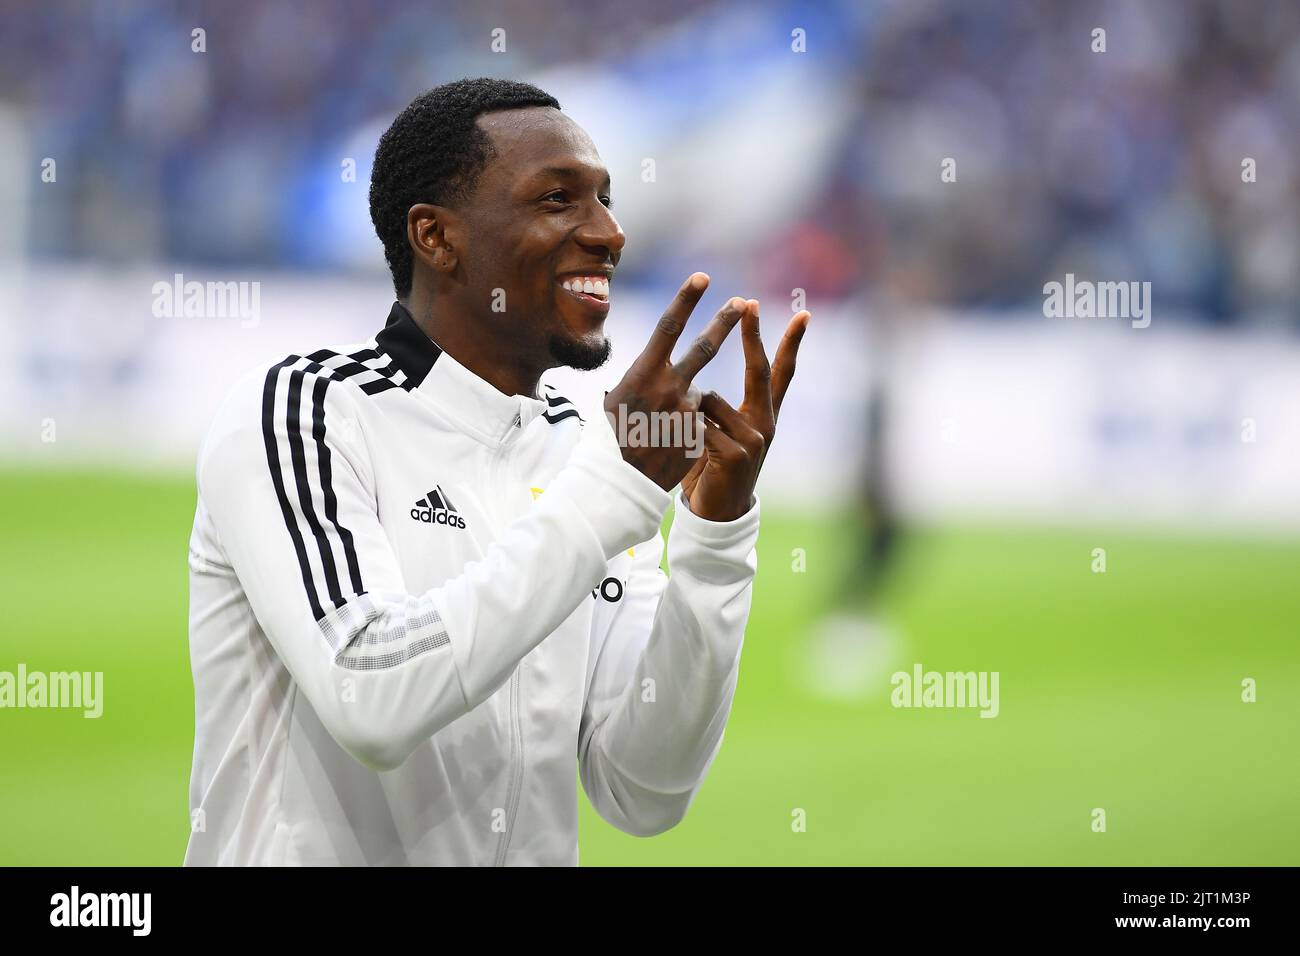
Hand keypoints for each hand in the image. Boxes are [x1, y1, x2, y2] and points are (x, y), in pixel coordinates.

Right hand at [604, 273, 747, 489]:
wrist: (618, 484)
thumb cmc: (608, 439)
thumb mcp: (617, 400)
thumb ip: (644, 379)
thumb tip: (661, 369)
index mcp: (644, 374)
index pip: (668, 327)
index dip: (686, 300)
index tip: (703, 278)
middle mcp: (669, 387)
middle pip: (704, 348)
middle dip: (725, 322)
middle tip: (742, 303)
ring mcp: (687, 411)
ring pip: (697, 396)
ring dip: (684, 406)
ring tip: (660, 427)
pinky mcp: (698, 432)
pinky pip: (697, 423)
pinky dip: (686, 430)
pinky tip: (667, 446)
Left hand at [681, 299, 808, 521]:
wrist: (715, 513)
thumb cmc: (711, 469)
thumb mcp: (719, 434)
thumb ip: (715, 410)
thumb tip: (699, 385)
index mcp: (763, 416)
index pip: (780, 373)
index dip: (791, 343)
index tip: (803, 315)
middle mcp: (765, 424)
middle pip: (760, 371)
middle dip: (753, 336)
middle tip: (749, 303)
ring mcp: (755, 438)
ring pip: (712, 399)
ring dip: (691, 411)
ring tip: (685, 439)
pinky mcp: (738, 452)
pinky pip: (703, 423)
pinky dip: (687, 430)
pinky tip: (687, 450)